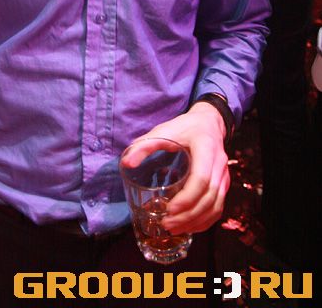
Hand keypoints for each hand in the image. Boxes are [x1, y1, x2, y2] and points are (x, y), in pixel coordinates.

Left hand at [125, 103, 229, 233]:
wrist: (208, 123)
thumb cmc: (184, 127)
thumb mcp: (164, 130)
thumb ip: (145, 145)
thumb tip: (126, 163)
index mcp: (206, 148)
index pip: (202, 178)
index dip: (187, 197)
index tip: (169, 209)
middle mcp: (219, 164)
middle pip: (210, 196)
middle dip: (189, 215)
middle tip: (167, 223)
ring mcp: (224, 175)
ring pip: (216, 205)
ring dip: (196, 221)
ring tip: (174, 228)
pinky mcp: (224, 183)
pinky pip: (219, 207)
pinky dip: (205, 220)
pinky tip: (189, 227)